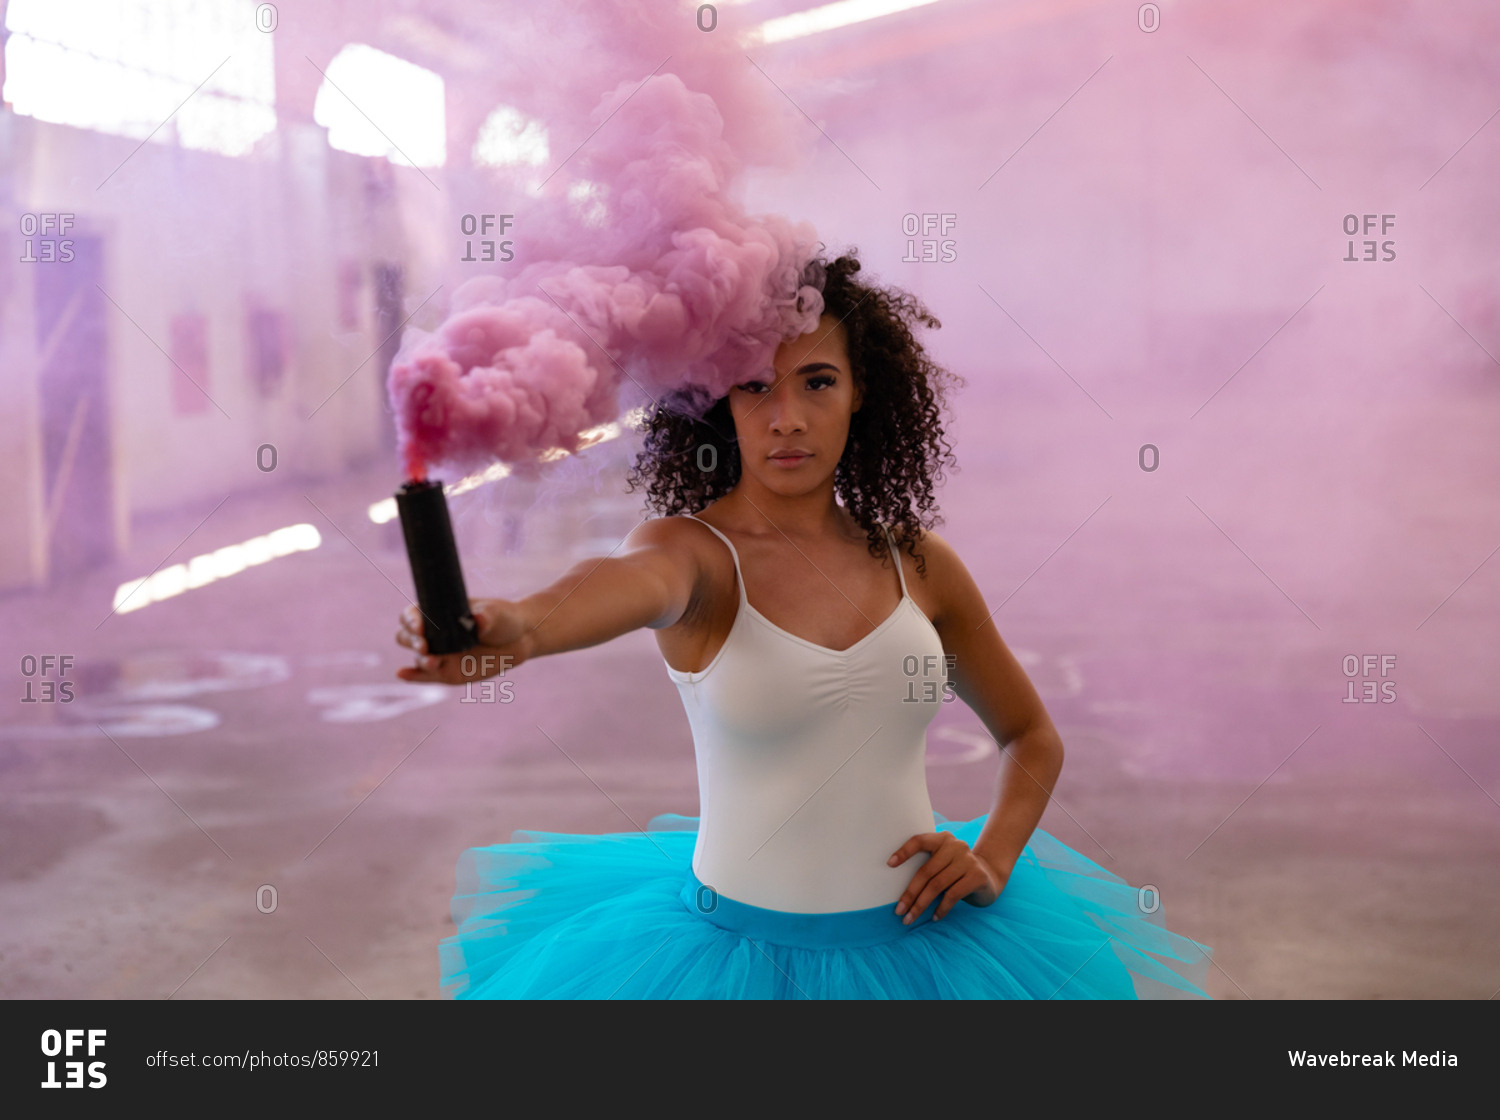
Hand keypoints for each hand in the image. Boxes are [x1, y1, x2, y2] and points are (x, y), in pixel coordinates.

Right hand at [394, 599, 528, 684]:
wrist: (519, 638)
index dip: (411, 619)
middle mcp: (432, 634)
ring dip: (421, 659)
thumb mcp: (496, 614)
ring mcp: (438, 654)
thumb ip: (486, 617)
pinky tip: (402, 674)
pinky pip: (425, 676)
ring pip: (418, 657)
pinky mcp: (446, 672)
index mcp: (437, 613)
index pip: (412, 614)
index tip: (420, 625)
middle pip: (406, 636)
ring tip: (432, 661)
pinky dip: (413, 676)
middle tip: (424, 646)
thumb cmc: (502, 619)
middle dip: (411, 640)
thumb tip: (477, 620)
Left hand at [888, 832, 1006, 923]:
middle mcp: (956, 846)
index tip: (889, 865)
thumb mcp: (942, 863)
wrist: (989, 877)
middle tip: (899, 911)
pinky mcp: (977, 876)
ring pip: (937, 885)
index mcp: (943, 839)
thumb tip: (898, 889)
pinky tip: (934, 917)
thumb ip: (927, 866)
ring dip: (921, 905)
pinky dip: (940, 908)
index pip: (920, 841)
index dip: (904, 851)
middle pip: (926, 871)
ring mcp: (968, 860)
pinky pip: (952, 895)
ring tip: (910, 918)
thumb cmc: (956, 872)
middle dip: (910, 893)